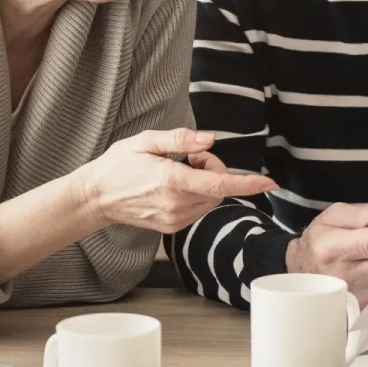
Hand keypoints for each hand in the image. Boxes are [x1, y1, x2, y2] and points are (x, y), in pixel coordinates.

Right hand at [80, 129, 277, 234]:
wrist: (97, 198)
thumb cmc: (119, 165)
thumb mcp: (145, 141)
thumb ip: (180, 139)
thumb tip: (210, 139)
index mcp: (172, 182)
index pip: (219, 185)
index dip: (248, 184)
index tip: (270, 183)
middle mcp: (176, 205)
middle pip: (219, 189)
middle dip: (213, 169)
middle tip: (189, 156)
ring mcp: (174, 220)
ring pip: (211, 200)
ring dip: (206, 183)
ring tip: (179, 170)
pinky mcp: (172, 227)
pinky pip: (199, 209)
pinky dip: (197, 195)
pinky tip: (175, 185)